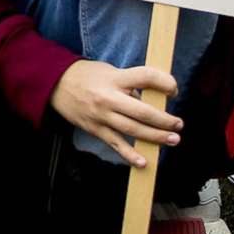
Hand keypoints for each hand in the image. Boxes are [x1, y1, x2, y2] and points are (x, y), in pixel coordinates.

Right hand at [47, 57, 182, 167]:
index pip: (145, 77)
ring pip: (133, 129)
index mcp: (115, 78)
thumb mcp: (109, 71)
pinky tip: (143, 162)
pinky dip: (129, 154)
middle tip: (178, 124)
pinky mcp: (95, 129)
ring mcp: (102, 115)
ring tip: (172, 139)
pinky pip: (115, 143)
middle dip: (164, 120)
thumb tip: (150, 101)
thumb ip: (129, 84)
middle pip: (143, 111)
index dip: (164, 83)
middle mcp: (109, 97)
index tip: (173, 90)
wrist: (55, 83)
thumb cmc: (87, 75)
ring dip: (155, 137)